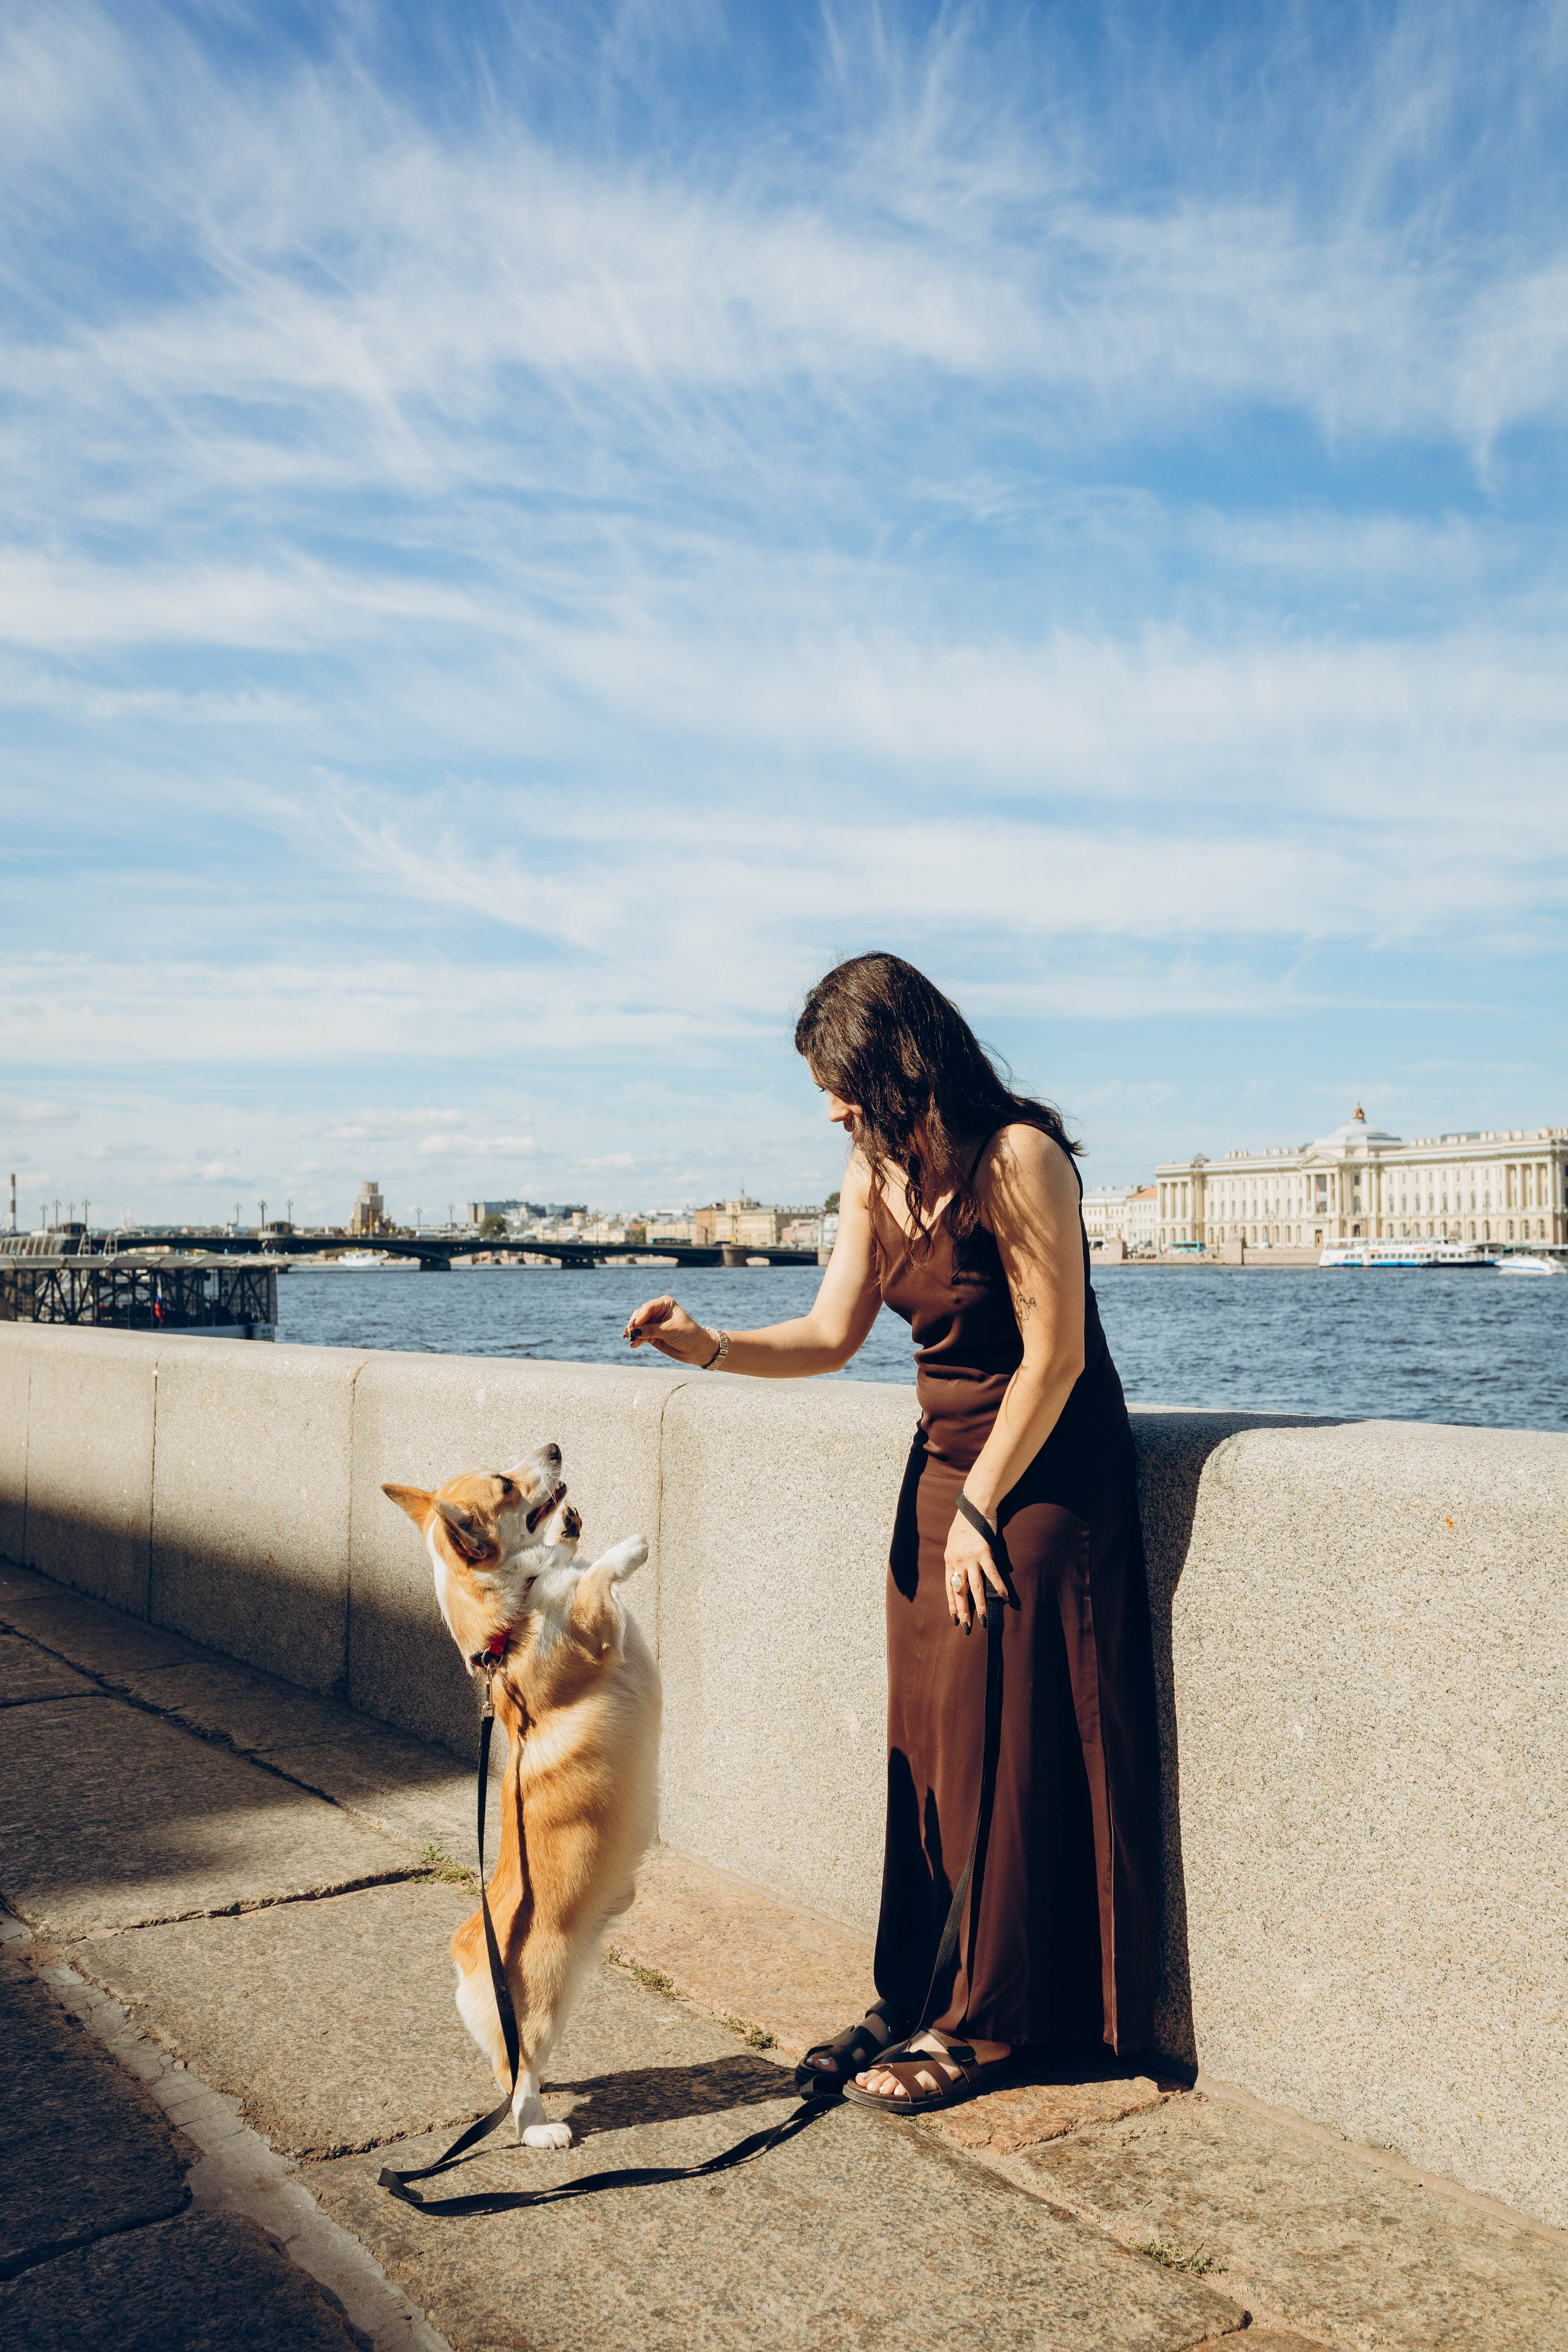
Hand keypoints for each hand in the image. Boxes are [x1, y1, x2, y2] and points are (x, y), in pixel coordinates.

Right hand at [622, 1295, 716, 1364]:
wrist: (697, 1349)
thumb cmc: (687, 1334)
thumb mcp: (669, 1330)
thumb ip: (650, 1330)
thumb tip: (633, 1331)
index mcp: (664, 1303)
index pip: (647, 1307)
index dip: (639, 1317)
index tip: (634, 1326)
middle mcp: (657, 1311)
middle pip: (639, 1315)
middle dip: (634, 1325)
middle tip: (629, 1334)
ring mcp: (654, 1323)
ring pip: (638, 1326)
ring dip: (633, 1333)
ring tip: (632, 1342)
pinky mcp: (652, 1334)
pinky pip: (640, 1335)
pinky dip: (636, 1340)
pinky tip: (634, 1345)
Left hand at [944, 1507, 1005, 1633]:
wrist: (975, 1506)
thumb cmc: (965, 1523)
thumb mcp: (953, 1542)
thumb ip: (956, 1558)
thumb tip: (962, 1572)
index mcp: (949, 1560)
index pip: (949, 1588)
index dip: (952, 1604)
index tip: (955, 1619)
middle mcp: (957, 1562)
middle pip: (960, 1591)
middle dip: (963, 1611)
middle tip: (967, 1627)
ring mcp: (970, 1558)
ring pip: (975, 1588)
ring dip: (980, 1605)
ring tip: (983, 1620)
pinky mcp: (984, 1552)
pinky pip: (992, 1574)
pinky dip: (1000, 1587)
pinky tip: (1005, 1598)